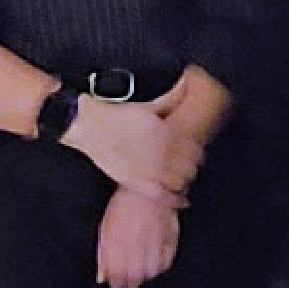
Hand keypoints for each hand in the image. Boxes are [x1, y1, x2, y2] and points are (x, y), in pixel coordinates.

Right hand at [67, 91, 184, 198]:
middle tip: (188, 166)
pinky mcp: (136, 181)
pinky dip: (175, 199)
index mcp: (166, 134)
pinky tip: (181, 200)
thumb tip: (184, 87)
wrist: (91, 126)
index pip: (195, 150)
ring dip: (184, 181)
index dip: (197, 153)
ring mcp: (148, 169)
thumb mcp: (148, 106)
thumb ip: (170, 101)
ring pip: (179, 182)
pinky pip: (162, 195)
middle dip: (191, 167)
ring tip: (182, 178)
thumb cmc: (117, 116)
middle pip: (189, 168)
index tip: (194, 153)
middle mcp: (160, 153)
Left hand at [95, 184, 179, 287]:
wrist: (149, 184)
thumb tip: (102, 277)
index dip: (115, 281)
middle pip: (133, 279)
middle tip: (129, 275)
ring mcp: (154, 243)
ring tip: (141, 267)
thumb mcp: (106, 227)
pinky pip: (165, 263)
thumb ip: (103, 254)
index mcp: (116, 244)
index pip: (116, 277)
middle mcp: (134, 246)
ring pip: (150, 274)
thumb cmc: (125, 204)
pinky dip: (160, 265)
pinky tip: (154, 260)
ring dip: (144, 273)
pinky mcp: (170, 239)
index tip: (116, 280)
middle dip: (129, 280)